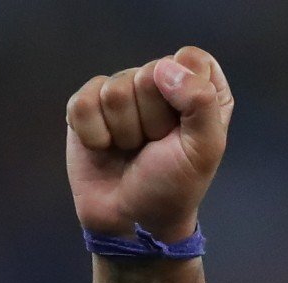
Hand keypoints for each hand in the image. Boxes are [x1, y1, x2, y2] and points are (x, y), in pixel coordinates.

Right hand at [65, 46, 233, 240]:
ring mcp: (121, 91)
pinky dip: (95, 135)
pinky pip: (83, 104)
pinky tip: (105, 148)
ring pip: (116, 91)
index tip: (185, 128)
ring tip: (131, 149)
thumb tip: (163, 67)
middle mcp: (160, 83)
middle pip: (150, 73)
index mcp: (198, 88)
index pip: (192, 59)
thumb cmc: (173, 185)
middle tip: (155, 146)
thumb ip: (201, 102)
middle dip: (153, 120)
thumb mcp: (204, 149)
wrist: (131, 219)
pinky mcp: (87, 105)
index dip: (186, 93)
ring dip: (125, 131)